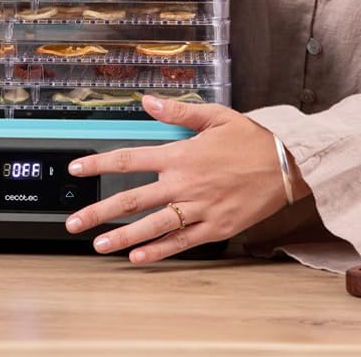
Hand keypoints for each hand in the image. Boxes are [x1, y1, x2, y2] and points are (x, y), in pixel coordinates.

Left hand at [64, 94, 289, 262]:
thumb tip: (147, 102)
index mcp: (180, 154)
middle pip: (132, 199)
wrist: (287, 164)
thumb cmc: (251, 139)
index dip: (99, 164)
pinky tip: (138, 258)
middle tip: (74, 222)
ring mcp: (198, 209)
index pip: (129, 159)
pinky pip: (181, 242)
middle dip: (99, 211)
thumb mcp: (215, 116)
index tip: (77, 168)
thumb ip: (177, 111)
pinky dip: (158, 251)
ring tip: (98, 246)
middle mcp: (184, 183)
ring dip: (122, 237)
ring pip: (152, 226)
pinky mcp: (214, 228)